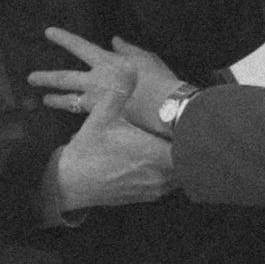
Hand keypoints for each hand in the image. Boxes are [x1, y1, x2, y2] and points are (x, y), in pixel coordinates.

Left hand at [31, 27, 185, 134]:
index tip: (48, 32)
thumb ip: (127, 49)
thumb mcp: (145, 57)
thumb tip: (114, 40)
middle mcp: (96, 82)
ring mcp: (97, 102)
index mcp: (106, 62)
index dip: (63, 38)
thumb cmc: (158, 79)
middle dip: (46, 77)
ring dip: (55, 100)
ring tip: (45, 100)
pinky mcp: (103, 120)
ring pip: (70, 101)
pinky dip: (77, 126)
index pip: (79, 46)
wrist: (165, 108)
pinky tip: (69, 130)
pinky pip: (85, 122)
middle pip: (65, 78)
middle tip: (31, 78)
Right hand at [46, 62, 177, 211]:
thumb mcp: (102, 117)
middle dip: (187, 149)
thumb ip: (120, 92)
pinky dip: (168, 173)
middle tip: (189, 134)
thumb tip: (129, 67)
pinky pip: (168, 185)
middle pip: (188, 163)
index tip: (193, 126)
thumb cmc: (88, 150)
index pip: (188, 149)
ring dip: (178, 162)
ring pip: (179, 175)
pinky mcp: (148, 196)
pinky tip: (161, 160)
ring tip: (177, 145)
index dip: (192, 137)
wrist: (71, 183)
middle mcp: (160, 175)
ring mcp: (155, 189)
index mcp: (154, 154)